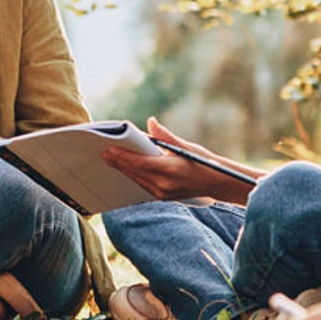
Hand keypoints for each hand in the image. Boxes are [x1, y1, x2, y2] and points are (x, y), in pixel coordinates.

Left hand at [101, 117, 228, 200]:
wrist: (217, 184)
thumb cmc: (203, 161)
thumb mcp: (186, 146)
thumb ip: (165, 136)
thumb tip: (151, 122)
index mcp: (171, 170)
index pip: (141, 163)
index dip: (124, 156)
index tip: (110, 148)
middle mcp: (165, 184)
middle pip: (135, 172)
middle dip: (119, 162)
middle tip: (103, 152)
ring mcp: (163, 193)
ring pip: (137, 180)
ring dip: (123, 169)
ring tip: (109, 159)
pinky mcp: (162, 197)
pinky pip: (142, 185)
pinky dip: (132, 175)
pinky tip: (124, 168)